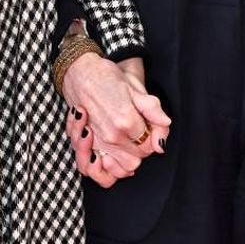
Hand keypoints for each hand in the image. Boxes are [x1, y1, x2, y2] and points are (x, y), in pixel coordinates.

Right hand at [63, 53, 170, 187]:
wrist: (79, 72)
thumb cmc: (106, 77)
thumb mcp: (134, 88)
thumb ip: (153, 110)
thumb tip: (166, 126)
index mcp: (126, 121)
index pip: (150, 146)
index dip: (152, 138)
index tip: (147, 126)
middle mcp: (112, 136)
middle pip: (138, 159)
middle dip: (140, 149)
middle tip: (136, 131)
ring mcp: (96, 142)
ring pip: (122, 168)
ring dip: (125, 160)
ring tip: (123, 144)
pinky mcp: (84, 144)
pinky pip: (95, 171)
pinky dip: (104, 169)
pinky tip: (106, 157)